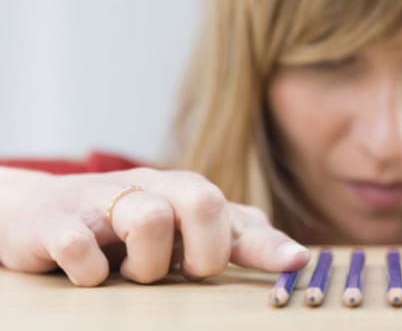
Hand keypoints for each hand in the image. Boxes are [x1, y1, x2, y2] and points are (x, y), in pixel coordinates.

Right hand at [0, 167, 308, 286]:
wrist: (43, 214)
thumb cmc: (128, 227)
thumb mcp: (187, 232)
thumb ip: (239, 240)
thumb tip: (298, 256)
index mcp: (189, 193)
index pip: (239, 217)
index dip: (269, 245)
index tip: (296, 263)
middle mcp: (154, 187)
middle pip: (203, 201)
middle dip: (202, 253)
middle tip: (181, 272)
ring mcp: (105, 199)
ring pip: (150, 220)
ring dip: (145, 266)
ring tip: (131, 272)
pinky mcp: (58, 219)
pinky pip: (82, 246)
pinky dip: (91, 272)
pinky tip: (92, 274)